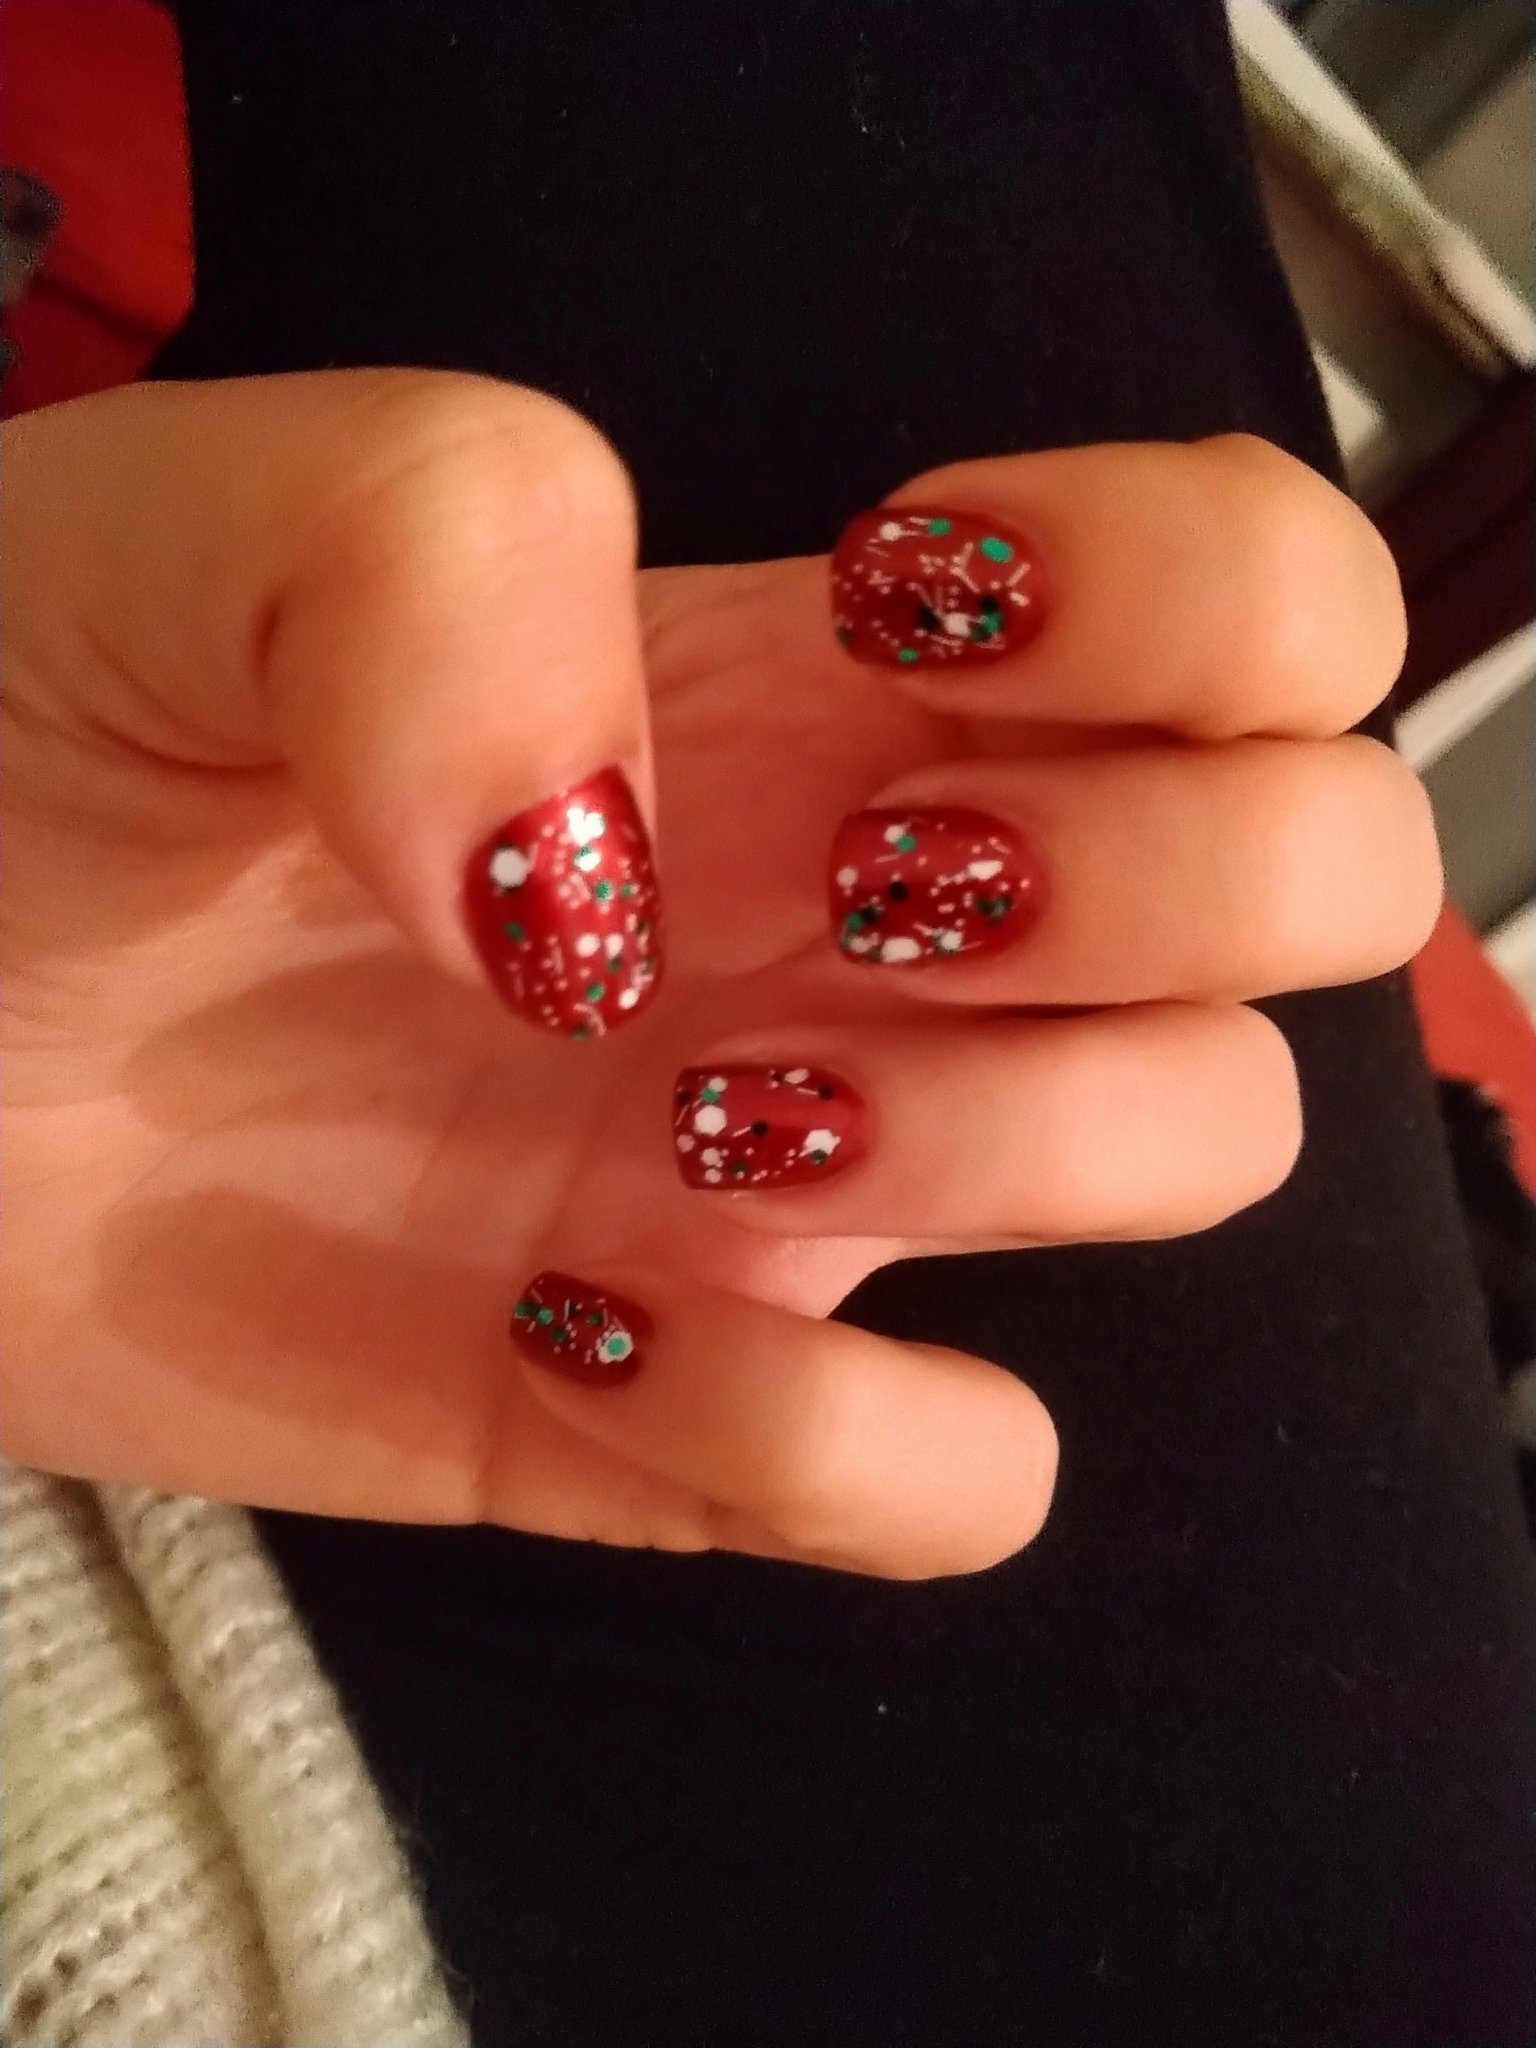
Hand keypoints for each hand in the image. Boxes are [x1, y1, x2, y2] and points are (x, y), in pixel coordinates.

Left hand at [0, 374, 1436, 1576]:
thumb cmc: (1, 747)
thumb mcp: (186, 527)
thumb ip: (448, 550)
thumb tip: (613, 883)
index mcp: (803, 673)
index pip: (1246, 602)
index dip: (1202, 601)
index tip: (916, 619)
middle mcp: (865, 907)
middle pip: (1310, 885)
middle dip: (1170, 880)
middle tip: (876, 886)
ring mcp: (800, 1163)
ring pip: (1192, 1149)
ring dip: (1013, 1141)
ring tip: (689, 1109)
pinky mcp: (674, 1400)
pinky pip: (958, 1474)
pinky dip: (840, 1443)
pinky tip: (599, 1329)